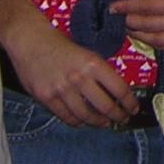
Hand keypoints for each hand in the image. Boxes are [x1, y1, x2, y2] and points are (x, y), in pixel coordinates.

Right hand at [6, 17, 138, 127]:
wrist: (30, 40)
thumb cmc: (59, 44)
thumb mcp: (86, 52)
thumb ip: (98, 71)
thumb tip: (114, 89)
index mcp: (93, 63)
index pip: (119, 89)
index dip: (129, 102)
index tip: (133, 108)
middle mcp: (79, 78)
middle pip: (105, 106)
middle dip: (117, 116)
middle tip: (122, 119)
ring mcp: (62, 90)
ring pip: (86, 115)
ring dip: (98, 122)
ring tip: (104, 123)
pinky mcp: (46, 98)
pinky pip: (66, 116)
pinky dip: (77, 122)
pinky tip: (83, 121)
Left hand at [111, 0, 163, 49]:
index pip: (147, 8)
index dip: (128, 8)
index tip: (114, 7)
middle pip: (150, 27)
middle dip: (131, 23)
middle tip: (118, 18)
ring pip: (159, 42)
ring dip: (141, 37)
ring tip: (130, 29)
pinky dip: (158, 44)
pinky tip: (150, 38)